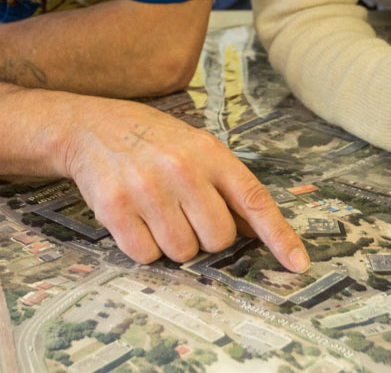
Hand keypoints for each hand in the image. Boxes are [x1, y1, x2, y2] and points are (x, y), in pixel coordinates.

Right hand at [63, 100, 308, 271]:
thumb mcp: (196, 148)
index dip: (279, 236)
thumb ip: (225, 185)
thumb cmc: (153, 142)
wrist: (93, 127)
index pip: (254, 200)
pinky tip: (136, 219)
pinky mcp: (115, 208)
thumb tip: (253, 232)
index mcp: (210, 153)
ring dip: (173, 244)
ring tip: (158, 213)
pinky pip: (146, 256)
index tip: (297, 263)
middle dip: (205, 236)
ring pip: (182, 252)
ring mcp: (147, 189)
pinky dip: (144, 248)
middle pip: (218, 238)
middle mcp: (182, 169)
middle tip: (185, 213)